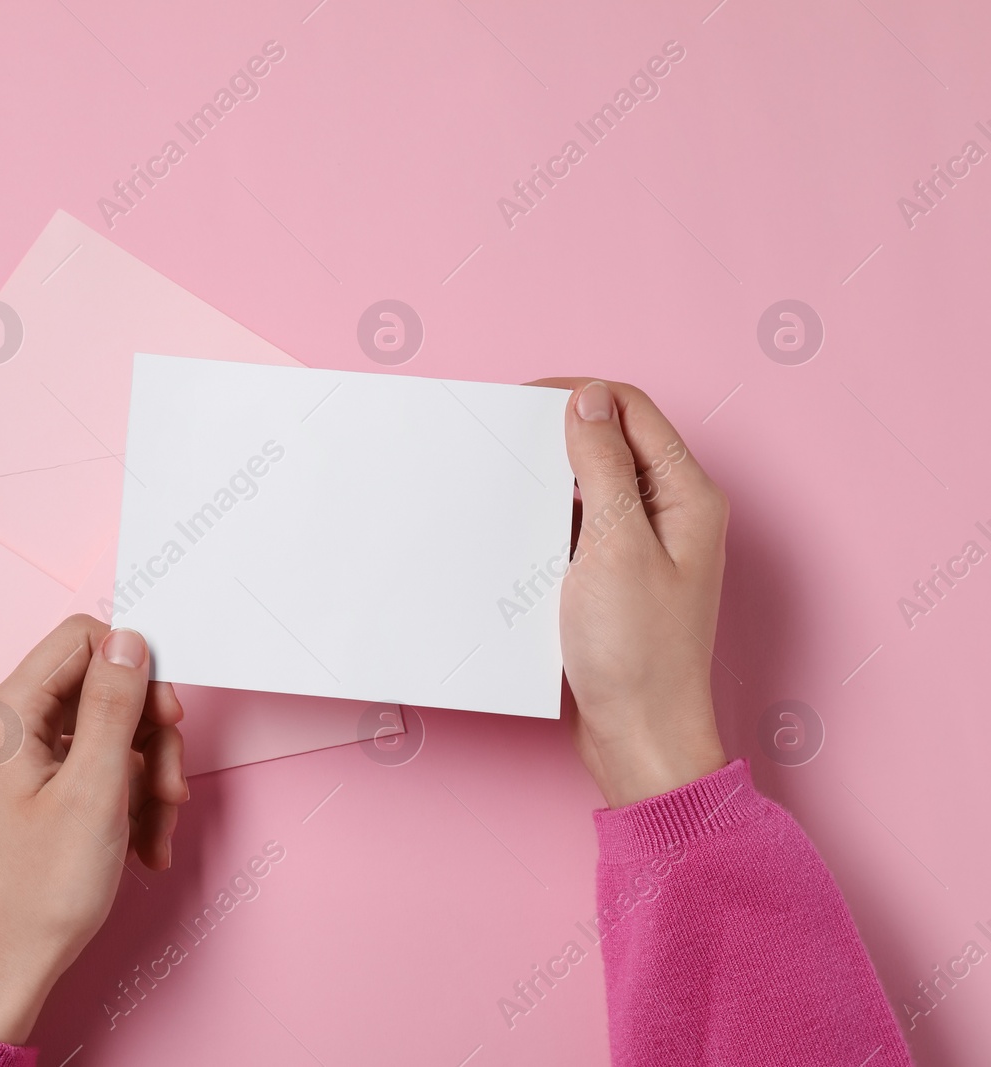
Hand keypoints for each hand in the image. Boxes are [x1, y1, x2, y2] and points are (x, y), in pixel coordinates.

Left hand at [0, 615, 188, 1044]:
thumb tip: (127, 637)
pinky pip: (84, 773)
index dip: (135, 672)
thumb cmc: (37, 896)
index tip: (169, 719)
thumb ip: (113, 705)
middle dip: (146, 738)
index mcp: (2, 718)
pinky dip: (120, 802)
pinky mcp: (23, 797)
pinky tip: (142, 847)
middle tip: (169, 789)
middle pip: (94, 692)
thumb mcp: (94, 790)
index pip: (79, 642)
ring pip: (98, 737)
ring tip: (157, 830)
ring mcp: (9, 767)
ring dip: (141, 778)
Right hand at [529, 379, 729, 806]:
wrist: (639, 737)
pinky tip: (522, 528)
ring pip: (595, 482)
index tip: (522, 400)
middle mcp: (673, 513)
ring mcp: (646, 546)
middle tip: (506, 437)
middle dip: (560, 432)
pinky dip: (553, 516)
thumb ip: (604, 466)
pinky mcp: (618, 575)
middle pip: (614, 441)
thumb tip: (587, 401)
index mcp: (688, 496)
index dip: (577, 395)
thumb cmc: (638, 654)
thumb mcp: (615, 547)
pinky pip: (584, 524)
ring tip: (508, 480)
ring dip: (553, 476)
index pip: (631, 410)